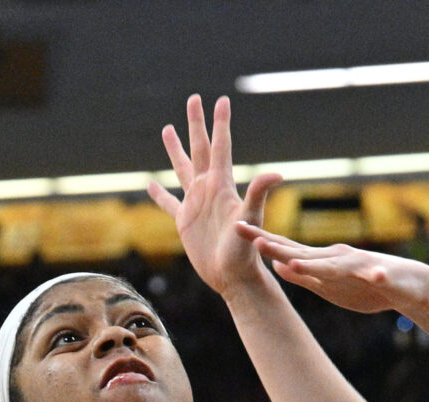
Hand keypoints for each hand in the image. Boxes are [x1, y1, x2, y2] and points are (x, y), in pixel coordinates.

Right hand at [149, 96, 280, 297]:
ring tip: (168, 128)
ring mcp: (196, 204)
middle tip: (193, 98)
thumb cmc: (245, 250)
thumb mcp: (251, 220)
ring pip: (182, 169)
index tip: (221, 100)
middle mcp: (208, 189)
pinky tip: (151, 184)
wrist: (234, 277)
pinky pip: (169, 204)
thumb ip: (259, 195)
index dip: (220, 123)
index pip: (220, 147)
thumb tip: (277, 174)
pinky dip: (159, 194)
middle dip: (197, 124)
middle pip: (200, 149)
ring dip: (175, 149)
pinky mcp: (185, 222)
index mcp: (222, 185)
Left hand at [241, 227, 428, 318]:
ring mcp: (360, 266)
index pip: (288, 251)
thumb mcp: (330, 285)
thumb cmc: (368, 288)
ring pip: (336, 265)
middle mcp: (338, 259)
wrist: (411, 288)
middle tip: (250, 238)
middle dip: (276, 247)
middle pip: (303, 254)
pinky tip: (374, 277)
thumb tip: (278, 266)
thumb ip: (306, 275)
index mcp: (324, 262)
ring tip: (294, 264)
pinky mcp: (384, 277)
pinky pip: (379, 277)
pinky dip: (376, 276)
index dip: (263, 243)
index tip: (235, 229)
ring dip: (316, 265)